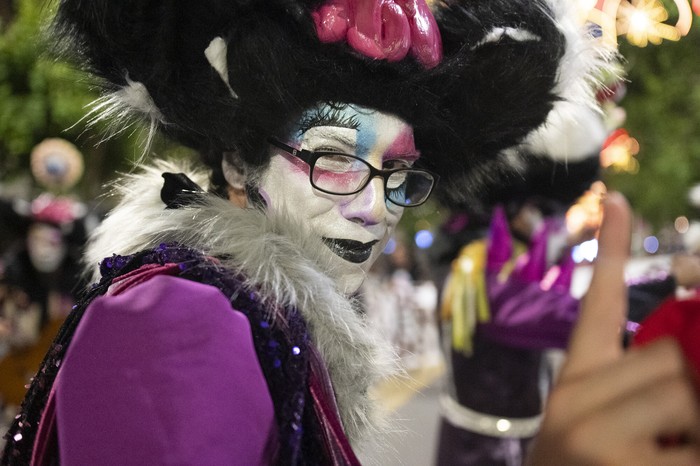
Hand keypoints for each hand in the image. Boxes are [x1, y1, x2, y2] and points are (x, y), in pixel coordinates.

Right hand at [527, 192, 699, 465]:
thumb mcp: (604, 421)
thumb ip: (638, 382)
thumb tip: (681, 350)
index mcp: (575, 381)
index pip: (596, 306)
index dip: (611, 252)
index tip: (617, 199)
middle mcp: (574, 401)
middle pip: (670, 356)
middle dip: (693, 379)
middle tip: (682, 418)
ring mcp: (593, 436)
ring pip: (685, 391)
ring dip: (697, 424)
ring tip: (673, 443)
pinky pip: (693, 445)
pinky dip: (693, 451)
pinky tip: (673, 455)